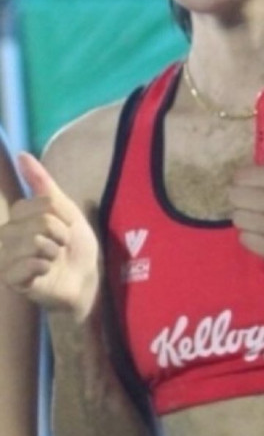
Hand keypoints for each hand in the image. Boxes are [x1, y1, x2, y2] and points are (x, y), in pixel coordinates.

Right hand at [0, 153, 99, 322]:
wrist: (84, 280)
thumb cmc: (74, 245)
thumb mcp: (65, 210)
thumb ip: (42, 183)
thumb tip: (22, 154)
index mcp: (18, 216)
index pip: (40, 204)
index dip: (60, 216)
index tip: (64, 228)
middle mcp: (6, 234)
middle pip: (41, 223)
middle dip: (60, 236)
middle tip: (59, 247)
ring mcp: (6, 257)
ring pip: (34, 243)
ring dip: (53, 252)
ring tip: (52, 259)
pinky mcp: (11, 280)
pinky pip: (27, 266)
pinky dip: (43, 268)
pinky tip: (44, 272)